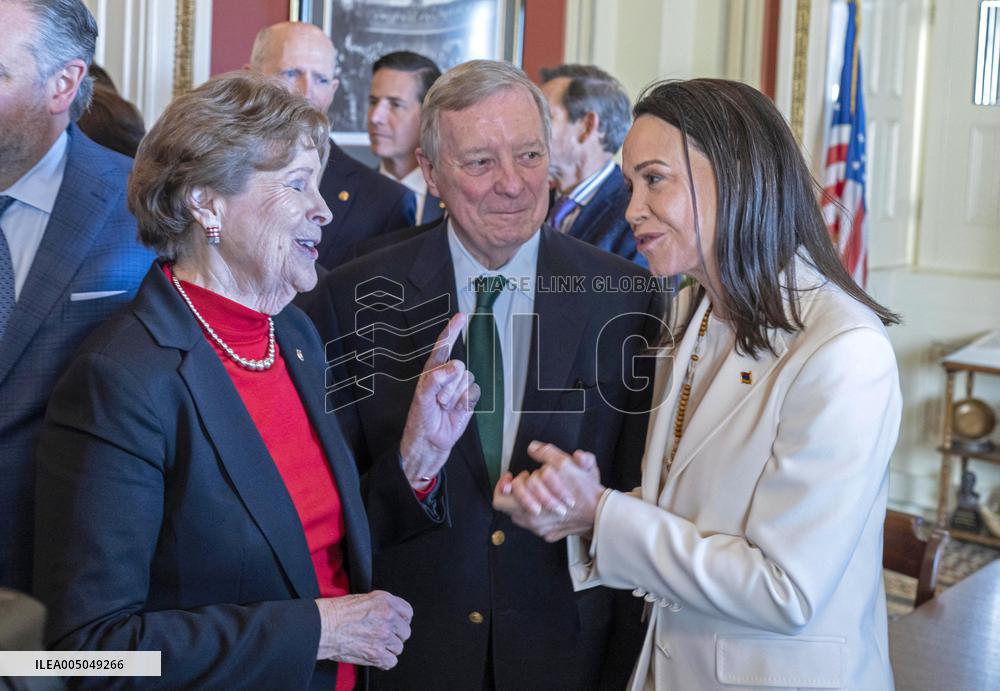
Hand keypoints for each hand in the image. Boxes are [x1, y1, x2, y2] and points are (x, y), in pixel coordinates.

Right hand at [315, 591, 412, 668]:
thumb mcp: (363, 598)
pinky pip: (391, 661)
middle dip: (395, 636)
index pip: (408, 613)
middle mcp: (387, 617)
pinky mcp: (376, 653)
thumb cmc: (336, 612)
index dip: (401, 620)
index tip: (396, 624)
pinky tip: (375, 655)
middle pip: (405, 632)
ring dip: (388, 649)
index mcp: (385, 601)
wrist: (322, 626)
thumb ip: (382, 605)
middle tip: (382, 636)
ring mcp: (383, 636)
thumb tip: (391, 614)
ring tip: (375, 645)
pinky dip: (383, 661)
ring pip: (398, 648)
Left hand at [399, 313, 479, 487]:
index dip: (453, 331)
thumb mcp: (422, 397)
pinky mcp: (469, 399)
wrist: (431, 441)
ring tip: (444, 406)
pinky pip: (473, 392)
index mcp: (433, 371)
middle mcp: (447, 376)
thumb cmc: (421, 418)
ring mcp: (459, 387)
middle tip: (438, 399)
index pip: (444, 346)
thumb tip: (456, 365)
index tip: (462, 316)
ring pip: (467, 379)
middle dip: (448, 384)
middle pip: (458, 366)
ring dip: (454, 395)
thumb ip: (436, 378)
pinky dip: (464, 402)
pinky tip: (454, 410)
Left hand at [492, 441, 604, 541]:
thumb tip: (533, 447)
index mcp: (530, 505)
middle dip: (516, 489)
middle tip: (529, 479)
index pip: (500, 499)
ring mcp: (540, 530)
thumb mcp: (568, 464)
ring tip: (539, 489)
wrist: (602, 514)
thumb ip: (548, 454)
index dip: (503, 485)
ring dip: (525, 500)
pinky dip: (537, 512)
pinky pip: (534, 524)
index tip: (514, 475)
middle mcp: (531, 521)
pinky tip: (547, 501)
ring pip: (519, 515)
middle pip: (507, 507)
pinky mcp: (549, 535)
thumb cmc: (585, 489)